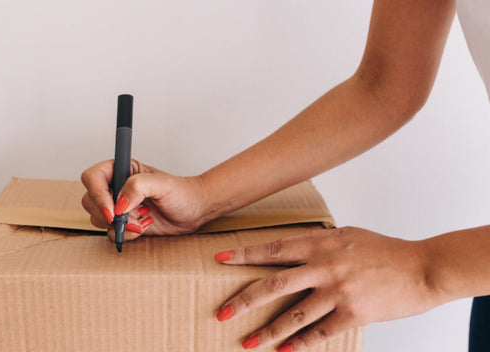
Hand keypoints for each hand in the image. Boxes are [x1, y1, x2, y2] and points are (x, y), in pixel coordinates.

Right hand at [81, 159, 205, 240]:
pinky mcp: (124, 223)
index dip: (97, 194)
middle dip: (107, 214)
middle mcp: (116, 186)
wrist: (194, 210)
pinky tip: (145, 226)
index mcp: (121, 169)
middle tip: (129, 219)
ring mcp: (118, 206)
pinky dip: (126, 234)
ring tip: (143, 219)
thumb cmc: (182, 192)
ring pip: (98, 218)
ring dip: (120, 225)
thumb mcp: (162, 184)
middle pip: (90, 200)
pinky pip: (111, 232)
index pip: (92, 177)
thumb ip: (138, 187)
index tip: (112, 210)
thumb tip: (119, 204)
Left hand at [214, 226, 441, 350]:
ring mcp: (338, 291)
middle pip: (274, 284)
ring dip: (268, 331)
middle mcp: (324, 266)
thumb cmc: (384, 250)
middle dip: (244, 300)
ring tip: (247, 343)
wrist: (422, 268)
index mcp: (320, 244)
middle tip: (222, 313)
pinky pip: (320, 333)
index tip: (219, 258)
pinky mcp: (353, 313)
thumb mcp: (346, 236)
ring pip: (293, 315)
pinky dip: (300, 344)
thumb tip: (291, 251)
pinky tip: (284, 351)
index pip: (272, 248)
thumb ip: (317, 244)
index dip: (243, 254)